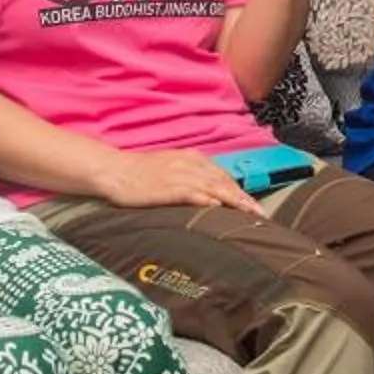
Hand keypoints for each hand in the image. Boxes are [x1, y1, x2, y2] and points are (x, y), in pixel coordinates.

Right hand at [95, 149, 260, 213]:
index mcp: (191, 159)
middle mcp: (189, 164)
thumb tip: (209, 197)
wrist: (113, 171)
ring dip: (234, 201)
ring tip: (250, 214)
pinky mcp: (168, 187)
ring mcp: (179, 174)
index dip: (240, 191)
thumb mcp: (169, 170)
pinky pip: (193, 193)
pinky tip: (219, 209)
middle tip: (261, 214)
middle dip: (244, 198)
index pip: (223, 176)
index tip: (253, 206)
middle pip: (224, 182)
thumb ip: (190, 180)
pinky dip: (208, 200)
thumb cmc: (138, 174)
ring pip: (214, 187)